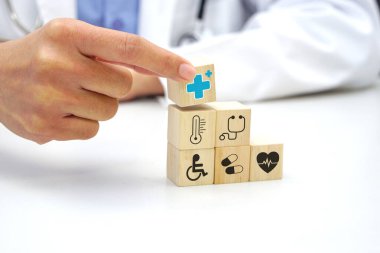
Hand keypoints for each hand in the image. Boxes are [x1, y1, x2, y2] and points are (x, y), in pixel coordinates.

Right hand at [0, 19, 195, 143]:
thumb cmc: (40, 55)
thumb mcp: (71, 38)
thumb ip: (113, 52)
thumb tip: (159, 68)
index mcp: (69, 35)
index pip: (129, 47)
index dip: (163, 60)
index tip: (188, 71)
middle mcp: (58, 63)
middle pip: (124, 85)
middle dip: (111, 84)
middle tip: (84, 78)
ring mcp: (51, 98)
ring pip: (110, 110)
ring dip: (97, 104)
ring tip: (69, 93)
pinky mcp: (47, 126)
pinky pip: (92, 130)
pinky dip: (83, 121)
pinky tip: (61, 109)